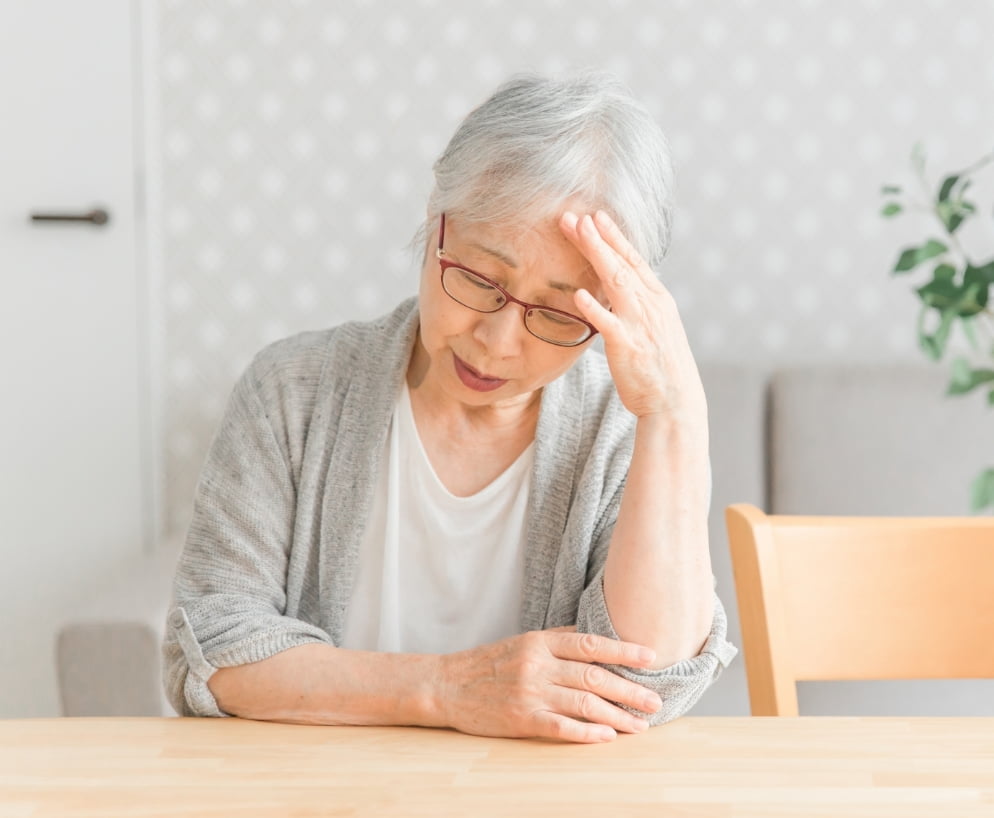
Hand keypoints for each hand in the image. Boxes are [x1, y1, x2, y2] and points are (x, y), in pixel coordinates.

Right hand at [436, 629, 662, 742]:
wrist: (447, 685)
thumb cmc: (490, 663)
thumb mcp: (523, 641)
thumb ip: (558, 639)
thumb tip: (597, 637)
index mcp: (540, 642)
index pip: (590, 644)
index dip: (623, 650)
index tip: (651, 657)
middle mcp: (537, 665)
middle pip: (593, 676)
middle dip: (630, 690)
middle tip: (655, 702)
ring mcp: (529, 693)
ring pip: (583, 703)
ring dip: (616, 716)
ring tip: (639, 726)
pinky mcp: (521, 719)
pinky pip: (560, 727)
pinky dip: (586, 733)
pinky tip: (606, 737)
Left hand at [560, 210, 706, 424]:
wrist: (675, 402)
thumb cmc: (662, 368)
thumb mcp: (656, 329)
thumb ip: (639, 307)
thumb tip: (621, 291)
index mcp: (658, 300)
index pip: (633, 260)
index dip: (614, 237)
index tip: (596, 216)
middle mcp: (651, 306)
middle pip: (620, 264)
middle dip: (597, 237)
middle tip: (575, 216)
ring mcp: (640, 324)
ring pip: (615, 282)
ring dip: (596, 255)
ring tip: (578, 233)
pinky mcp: (628, 346)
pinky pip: (608, 323)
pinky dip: (594, 307)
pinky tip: (577, 294)